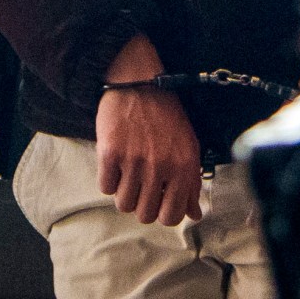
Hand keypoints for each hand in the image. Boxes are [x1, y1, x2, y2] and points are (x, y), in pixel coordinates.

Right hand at [94, 34, 202, 226]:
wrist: (139, 84)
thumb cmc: (166, 116)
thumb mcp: (188, 147)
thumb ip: (191, 183)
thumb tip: (194, 214)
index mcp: (183, 168)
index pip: (171, 216)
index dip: (162, 213)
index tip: (157, 201)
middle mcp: (160, 167)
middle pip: (145, 215)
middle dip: (141, 204)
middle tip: (141, 186)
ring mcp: (134, 161)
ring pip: (123, 204)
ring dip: (124, 193)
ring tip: (127, 174)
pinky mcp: (110, 153)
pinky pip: (105, 187)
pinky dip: (108, 179)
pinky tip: (116, 164)